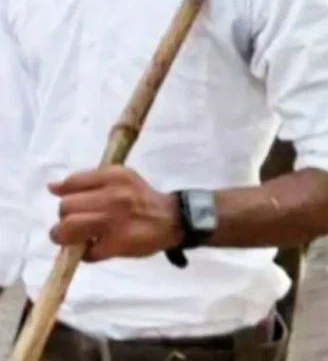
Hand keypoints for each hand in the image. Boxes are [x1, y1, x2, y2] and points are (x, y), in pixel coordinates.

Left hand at [47, 167, 180, 261]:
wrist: (174, 219)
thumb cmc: (141, 199)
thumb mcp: (120, 179)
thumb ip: (88, 181)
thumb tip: (52, 187)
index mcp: (114, 177)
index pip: (72, 183)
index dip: (67, 195)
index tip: (76, 203)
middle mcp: (114, 196)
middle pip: (65, 207)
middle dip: (65, 218)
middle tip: (78, 223)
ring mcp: (114, 221)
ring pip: (68, 228)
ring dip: (66, 237)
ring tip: (77, 238)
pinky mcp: (117, 244)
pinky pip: (86, 252)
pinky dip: (87, 253)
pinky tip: (97, 247)